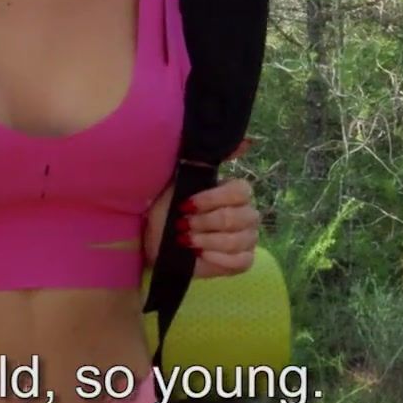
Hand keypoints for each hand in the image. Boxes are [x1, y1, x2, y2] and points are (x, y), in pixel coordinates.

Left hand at [148, 139, 262, 277]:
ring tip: (186, 240)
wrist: (155, 238)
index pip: (240, 191)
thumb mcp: (180, 178)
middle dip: (205, 223)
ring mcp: (247, 238)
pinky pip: (241, 261)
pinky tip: (199, 254)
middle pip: (239, 218)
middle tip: (182, 225)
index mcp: (236, 192)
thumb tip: (247, 141)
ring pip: (238, 241)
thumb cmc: (168, 207)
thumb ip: (209, 159)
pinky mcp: (242, 261)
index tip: (185, 205)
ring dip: (206, 240)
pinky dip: (218, 258)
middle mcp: (247, 214)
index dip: (212, 199)